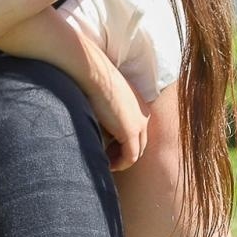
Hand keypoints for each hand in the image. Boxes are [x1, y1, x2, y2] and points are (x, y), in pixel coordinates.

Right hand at [60, 7, 150, 170]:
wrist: (94, 72)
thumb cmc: (92, 79)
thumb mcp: (104, 96)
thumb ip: (106, 111)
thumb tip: (97, 123)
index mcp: (139, 105)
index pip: (137, 131)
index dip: (122, 142)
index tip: (107, 147)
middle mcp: (144, 115)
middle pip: (139, 143)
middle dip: (123, 153)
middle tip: (106, 157)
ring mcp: (139, 124)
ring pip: (136, 152)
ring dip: (120, 160)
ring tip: (104, 162)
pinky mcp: (131, 132)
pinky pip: (130, 157)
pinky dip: (119, 164)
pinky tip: (106, 163)